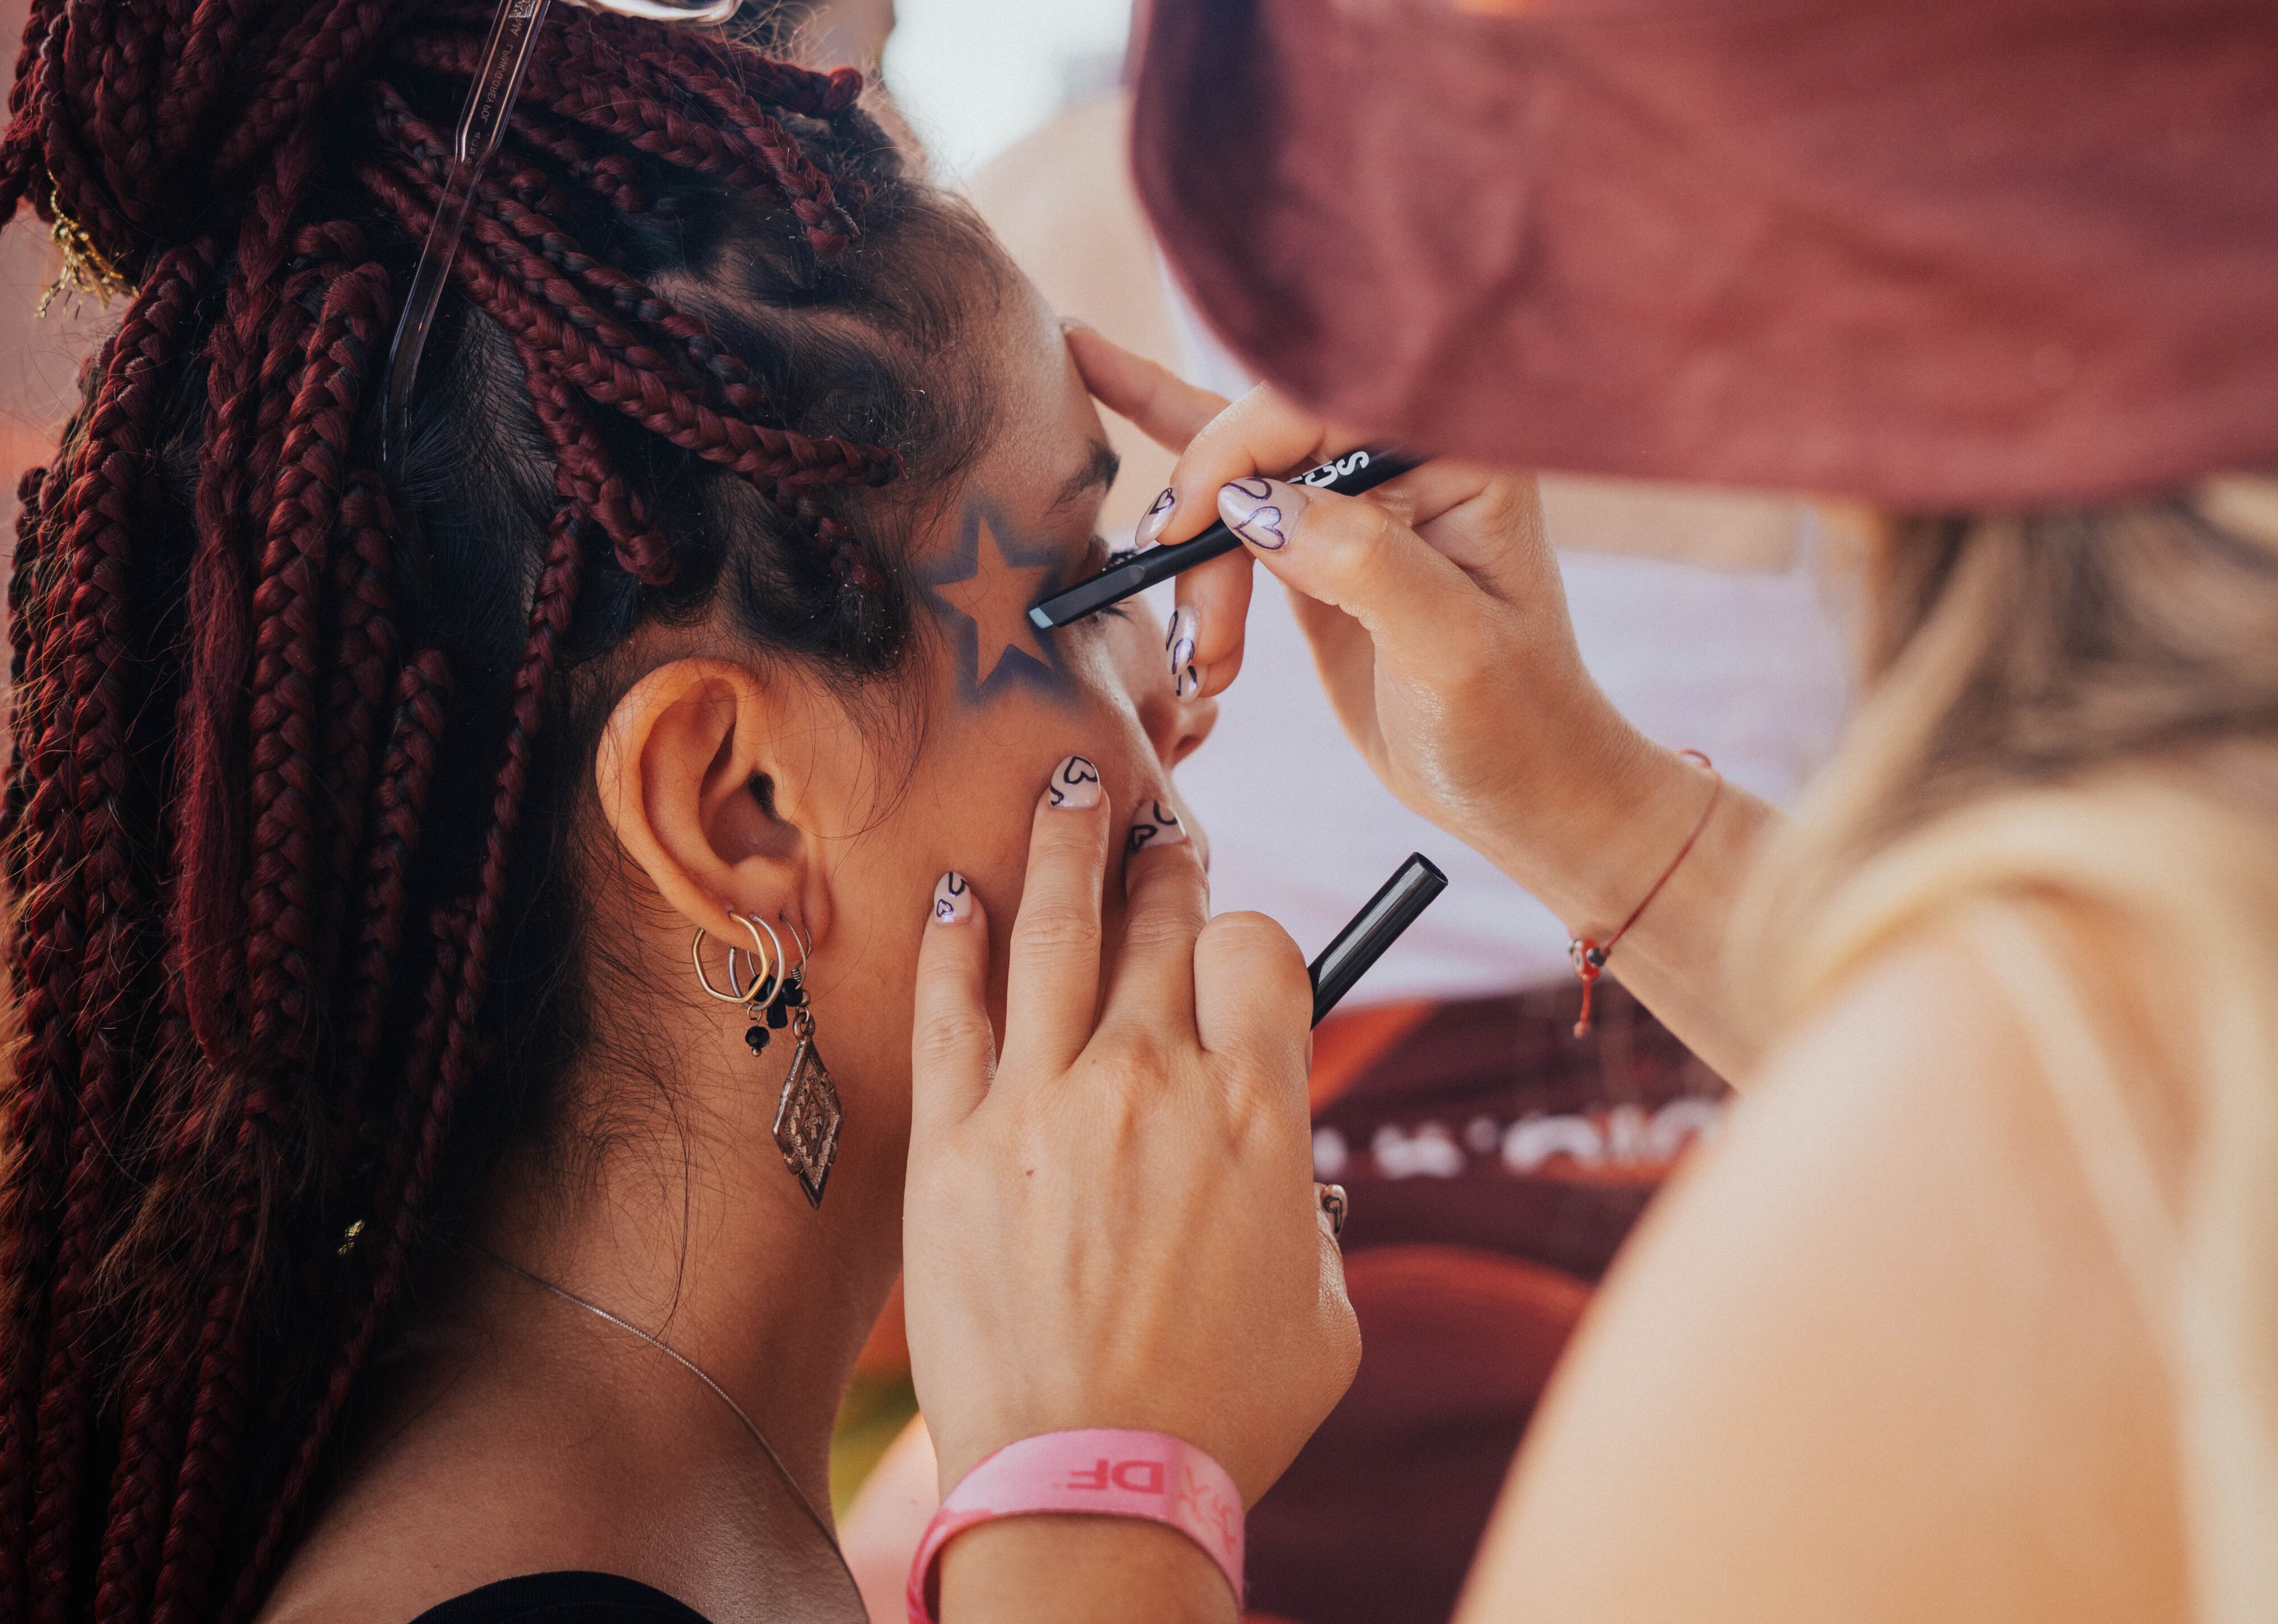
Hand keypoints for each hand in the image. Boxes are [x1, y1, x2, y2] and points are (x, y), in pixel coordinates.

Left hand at [904, 758, 1356, 1510]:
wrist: (1091, 1488)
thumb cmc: (1224, 1415)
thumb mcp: (1325, 1312)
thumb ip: (1312, 1213)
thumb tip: (1289, 1170)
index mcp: (1257, 1111)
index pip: (1257, 949)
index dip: (1248, 937)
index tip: (1230, 950)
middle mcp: (1152, 1081)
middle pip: (1159, 921)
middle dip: (1162, 864)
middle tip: (1153, 830)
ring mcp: (1044, 1103)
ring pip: (1053, 928)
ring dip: (1064, 845)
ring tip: (1066, 788)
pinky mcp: (956, 1142)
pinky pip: (952, 1008)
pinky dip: (958, 937)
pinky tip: (962, 889)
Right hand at [1071, 326, 1781, 1077]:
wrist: (1526, 795)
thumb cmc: (1514, 724)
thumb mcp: (1449, 649)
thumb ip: (1361, 561)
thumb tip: (1252, 504)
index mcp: (1459, 454)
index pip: (1319, 403)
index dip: (1235, 449)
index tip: (1182, 525)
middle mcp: (1406, 459)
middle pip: (1262, 439)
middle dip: (1203, 515)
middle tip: (1162, 586)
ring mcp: (1357, 503)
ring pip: (1233, 486)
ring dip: (1193, 567)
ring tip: (1202, 660)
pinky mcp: (1318, 551)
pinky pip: (1232, 521)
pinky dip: (1184, 547)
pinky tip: (1114, 440)